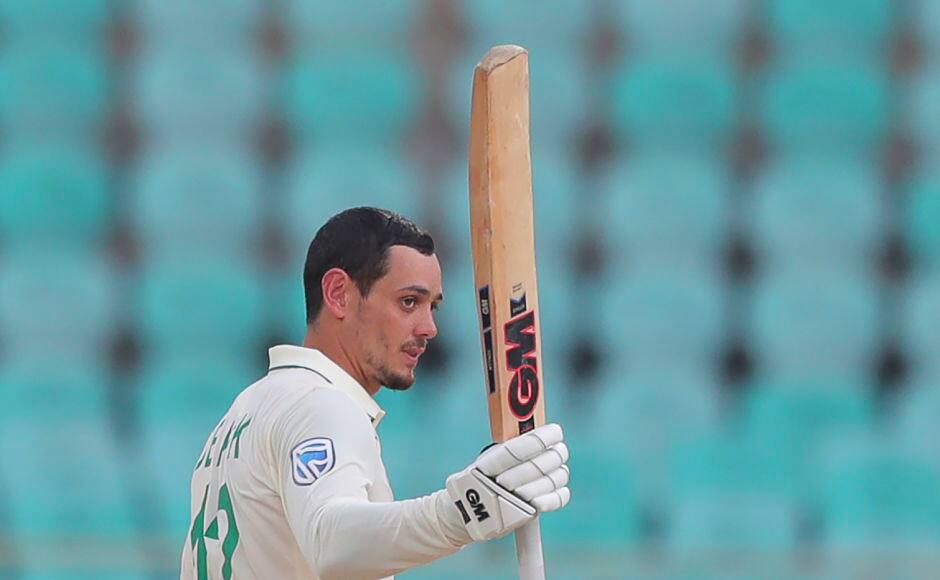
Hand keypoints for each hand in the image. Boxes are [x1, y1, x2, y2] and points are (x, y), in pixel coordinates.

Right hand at [444, 423, 569, 541]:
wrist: (465, 515)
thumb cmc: (480, 480)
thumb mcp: (483, 461)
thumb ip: (507, 449)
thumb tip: (539, 434)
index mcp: (485, 466)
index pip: (518, 450)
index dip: (541, 439)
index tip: (555, 431)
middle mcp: (499, 486)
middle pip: (538, 466)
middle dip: (554, 455)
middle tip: (559, 449)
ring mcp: (513, 504)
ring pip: (548, 483)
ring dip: (559, 471)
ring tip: (558, 465)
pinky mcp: (524, 517)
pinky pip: (552, 502)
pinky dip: (560, 492)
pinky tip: (559, 485)